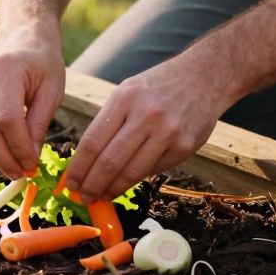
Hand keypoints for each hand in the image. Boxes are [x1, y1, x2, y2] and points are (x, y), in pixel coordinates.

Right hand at [0, 24, 65, 177]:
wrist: (24, 39)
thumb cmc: (43, 64)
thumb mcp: (52, 90)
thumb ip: (39, 123)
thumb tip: (29, 159)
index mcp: (6, 69)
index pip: (7, 118)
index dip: (19, 147)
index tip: (32, 165)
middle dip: (4, 157)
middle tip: (22, 174)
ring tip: (13, 169)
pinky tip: (2, 157)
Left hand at [65, 53, 238, 202]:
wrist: (205, 77)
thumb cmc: (159, 86)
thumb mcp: (128, 92)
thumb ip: (110, 122)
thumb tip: (87, 160)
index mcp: (125, 99)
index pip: (93, 141)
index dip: (78, 168)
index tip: (69, 183)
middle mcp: (145, 116)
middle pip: (109, 161)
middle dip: (92, 184)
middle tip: (82, 197)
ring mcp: (167, 133)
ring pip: (131, 172)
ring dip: (112, 189)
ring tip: (101, 196)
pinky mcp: (184, 147)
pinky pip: (153, 170)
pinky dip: (136, 180)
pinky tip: (124, 185)